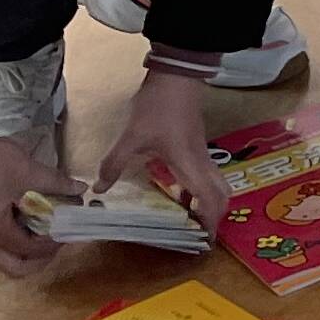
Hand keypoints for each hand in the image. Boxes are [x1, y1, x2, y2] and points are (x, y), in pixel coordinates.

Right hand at [0, 135, 66, 279]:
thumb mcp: (26, 171)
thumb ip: (56, 183)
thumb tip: (82, 189)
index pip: (30, 251)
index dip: (54, 242)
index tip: (71, 226)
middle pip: (14, 266)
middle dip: (40, 258)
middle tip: (59, 238)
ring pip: (4, 255)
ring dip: (27, 247)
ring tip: (48, 226)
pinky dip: (15, 236)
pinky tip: (30, 218)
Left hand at [98, 68, 232, 228]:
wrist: (177, 76)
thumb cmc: (158, 107)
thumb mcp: (131, 137)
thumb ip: (114, 164)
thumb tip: (98, 190)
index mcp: (189, 165)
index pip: (209, 200)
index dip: (210, 223)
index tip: (203, 242)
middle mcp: (201, 162)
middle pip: (221, 194)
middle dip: (214, 217)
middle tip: (199, 234)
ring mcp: (203, 153)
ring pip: (216, 185)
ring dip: (208, 203)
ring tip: (189, 219)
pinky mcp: (199, 146)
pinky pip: (207, 175)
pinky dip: (201, 190)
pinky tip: (180, 194)